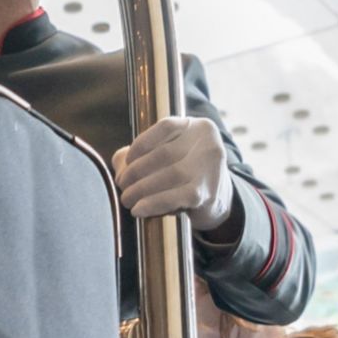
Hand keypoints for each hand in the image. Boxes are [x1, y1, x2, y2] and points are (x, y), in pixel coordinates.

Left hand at [117, 114, 237, 231]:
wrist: (217, 201)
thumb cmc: (184, 176)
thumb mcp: (167, 157)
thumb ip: (140, 154)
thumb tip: (120, 163)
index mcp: (199, 128)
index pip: (166, 127)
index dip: (142, 142)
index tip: (128, 159)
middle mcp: (209, 144)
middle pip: (164, 154)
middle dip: (136, 171)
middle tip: (122, 185)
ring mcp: (210, 169)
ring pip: (169, 175)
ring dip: (141, 189)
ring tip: (127, 199)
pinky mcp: (207, 194)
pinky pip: (174, 197)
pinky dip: (152, 204)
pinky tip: (138, 210)